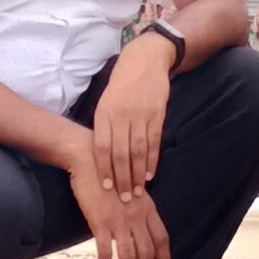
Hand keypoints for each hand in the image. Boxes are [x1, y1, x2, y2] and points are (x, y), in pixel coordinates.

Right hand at [67, 145, 169, 258]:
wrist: (88, 157)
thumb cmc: (108, 170)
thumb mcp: (130, 186)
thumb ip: (137, 205)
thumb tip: (139, 222)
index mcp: (146, 206)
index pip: (161, 237)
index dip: (164, 257)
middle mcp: (136, 216)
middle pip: (146, 251)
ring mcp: (119, 220)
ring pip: (129, 257)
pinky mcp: (100, 222)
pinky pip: (106, 253)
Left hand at [91, 36, 173, 197]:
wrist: (144, 59)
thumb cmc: (121, 84)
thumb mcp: (106, 101)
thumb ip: (105, 126)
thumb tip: (102, 155)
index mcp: (104, 113)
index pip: (102, 147)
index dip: (104, 169)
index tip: (105, 188)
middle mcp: (121, 115)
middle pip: (121, 153)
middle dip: (122, 178)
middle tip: (124, 198)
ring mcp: (140, 115)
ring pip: (138, 151)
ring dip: (138, 174)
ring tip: (137, 191)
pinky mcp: (157, 114)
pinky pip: (154, 142)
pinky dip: (152, 160)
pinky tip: (150, 174)